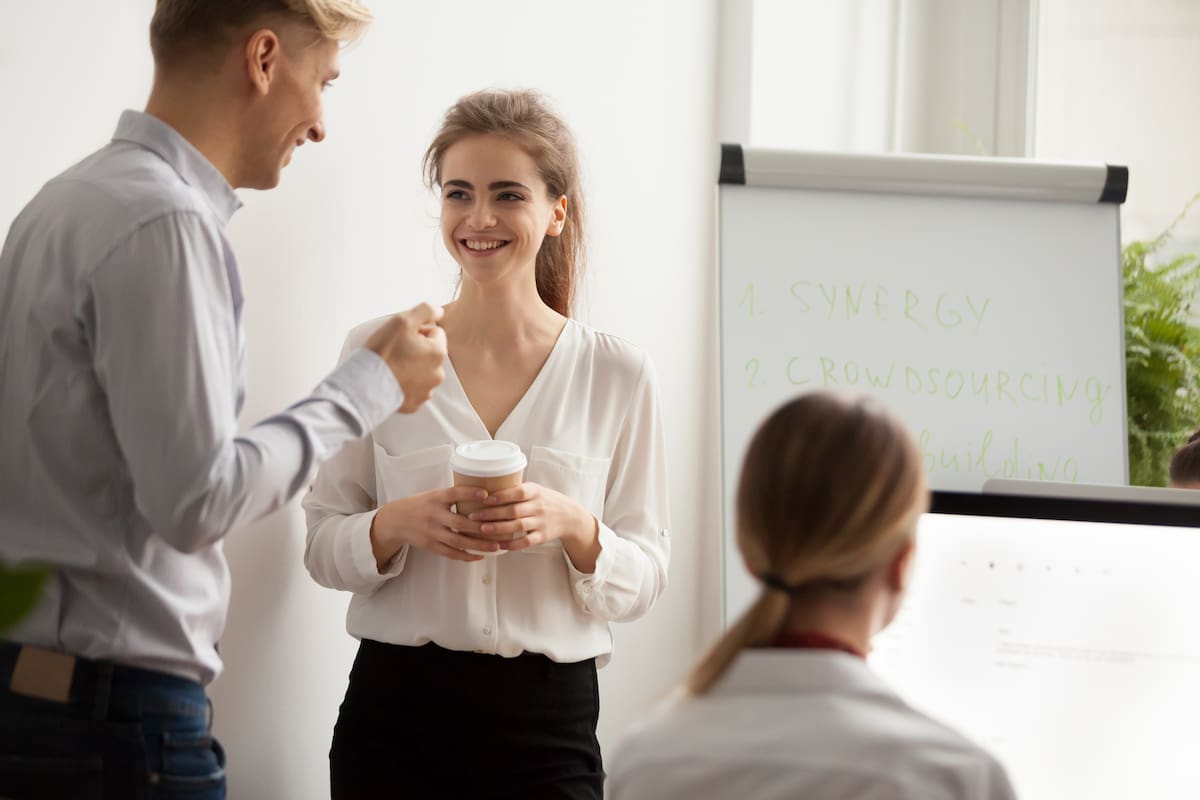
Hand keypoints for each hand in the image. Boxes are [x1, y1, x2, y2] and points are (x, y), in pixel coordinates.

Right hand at [365, 303, 447, 412]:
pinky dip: (405, 385)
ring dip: (411, 368)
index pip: (436, 332)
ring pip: (422, 372)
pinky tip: (392, 380)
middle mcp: (437, 374)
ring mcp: (426, 391)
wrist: (365, 385)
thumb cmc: (383, 352)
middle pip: (430, 354)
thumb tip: (439, 311)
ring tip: (392, 366)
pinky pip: (413, 390)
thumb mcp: (402, 321)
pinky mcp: (414, 404)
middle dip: (417, 350)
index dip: (418, 330)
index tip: (402, 336)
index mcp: (438, 353)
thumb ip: (425, 311)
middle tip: (395, 351)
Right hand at [370, 486, 516, 566]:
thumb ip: (454, 496)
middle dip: (481, 528)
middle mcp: (433, 515)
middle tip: (500, 529)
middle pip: (460, 523)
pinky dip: (466, 556)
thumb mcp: (435, 495)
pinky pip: (451, 553)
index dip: (470, 493)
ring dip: (479, 545)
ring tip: (495, 547)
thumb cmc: (422, 505)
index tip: (486, 494)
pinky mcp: (431, 546)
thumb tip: (484, 493)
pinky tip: (480, 556)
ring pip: (458, 541)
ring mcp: (432, 532)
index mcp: (436, 498)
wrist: (396, 520)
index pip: (454, 493)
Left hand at [468, 482, 596, 554]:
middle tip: (473, 516)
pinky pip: (525, 542)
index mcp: (535, 492)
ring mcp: (541, 522)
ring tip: (482, 530)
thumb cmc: (546, 501)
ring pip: (518, 526)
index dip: (501, 496)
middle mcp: (538, 506)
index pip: (518, 492)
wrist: (570, 516)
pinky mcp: (542, 536)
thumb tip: (485, 489)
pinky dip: (511, 545)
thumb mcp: (535, 490)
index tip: (484, 498)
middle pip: (513, 510)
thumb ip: (515, 490)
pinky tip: (498, 545)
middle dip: (492, 514)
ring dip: (498, 528)